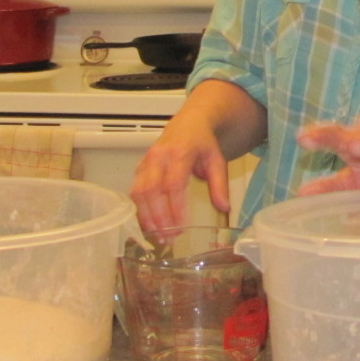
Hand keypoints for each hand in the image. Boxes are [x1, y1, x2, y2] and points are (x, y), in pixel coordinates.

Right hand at [130, 119, 230, 237]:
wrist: (189, 123)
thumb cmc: (203, 143)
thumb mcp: (217, 160)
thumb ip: (220, 185)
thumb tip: (224, 208)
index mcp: (179, 152)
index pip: (174, 184)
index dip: (175, 208)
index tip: (181, 227)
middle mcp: (158, 156)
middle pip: (152, 191)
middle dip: (158, 217)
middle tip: (169, 238)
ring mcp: (146, 161)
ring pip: (138, 192)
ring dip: (146, 217)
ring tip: (159, 236)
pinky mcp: (139, 168)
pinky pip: (134, 191)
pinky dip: (140, 210)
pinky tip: (150, 225)